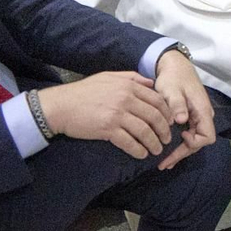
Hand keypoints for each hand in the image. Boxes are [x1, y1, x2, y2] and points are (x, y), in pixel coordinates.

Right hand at [36, 71, 174, 158]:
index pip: (157, 100)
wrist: (60, 105)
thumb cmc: (84, 91)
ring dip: (153, 143)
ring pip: (144, 131)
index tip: (170, 123)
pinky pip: (129, 142)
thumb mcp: (109, 76)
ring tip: (156, 150)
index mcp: (128, 85)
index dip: (167, 113)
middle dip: (164, 130)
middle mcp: (125, 98)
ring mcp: (117, 114)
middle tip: (167, 140)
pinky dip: (138, 150)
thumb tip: (151, 83)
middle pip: (154, 116)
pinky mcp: (107, 129)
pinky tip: (141, 154)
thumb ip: (131, 78)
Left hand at [151, 48, 216, 169]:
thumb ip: (177, 105)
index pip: (207, 136)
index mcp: (202, 110)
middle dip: (182, 153)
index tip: (179, 138)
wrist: (175, 66)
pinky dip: (179, 144)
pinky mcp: (191, 117)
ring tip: (164, 161)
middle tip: (163, 163)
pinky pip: (188, 134)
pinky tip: (168, 150)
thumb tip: (182, 120)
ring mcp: (197, 117)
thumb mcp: (172, 90)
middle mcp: (203, 116)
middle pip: (199, 142)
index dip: (194, 143)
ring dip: (180, 151)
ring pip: (194, 139)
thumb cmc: (173, 77)